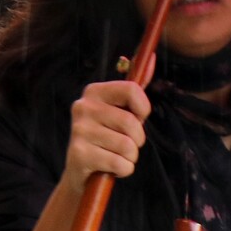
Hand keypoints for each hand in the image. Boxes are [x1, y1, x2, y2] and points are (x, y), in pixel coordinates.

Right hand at [63, 54, 154, 197]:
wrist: (80, 173)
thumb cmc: (106, 138)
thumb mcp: (119, 110)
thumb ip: (134, 88)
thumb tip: (151, 57)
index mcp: (94, 92)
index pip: (131, 89)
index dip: (143, 108)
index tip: (140, 118)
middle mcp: (83, 107)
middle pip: (132, 122)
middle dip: (137, 139)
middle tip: (126, 144)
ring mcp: (79, 131)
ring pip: (128, 146)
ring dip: (130, 157)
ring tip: (116, 156)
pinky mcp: (79, 155)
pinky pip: (120, 164)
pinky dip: (123, 170)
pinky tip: (109, 167)